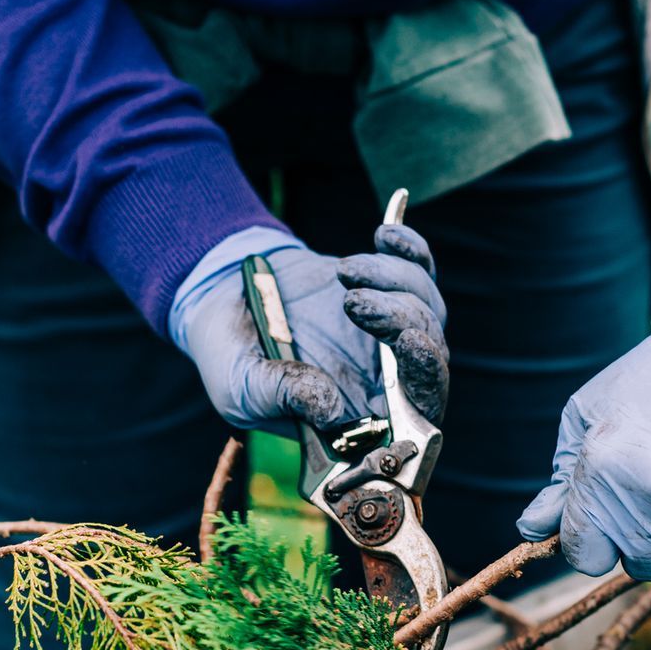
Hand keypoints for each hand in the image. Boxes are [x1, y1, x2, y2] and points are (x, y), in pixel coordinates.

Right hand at [167, 224, 447, 437]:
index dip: (426, 382)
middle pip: (431, 357)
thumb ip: (282, 398)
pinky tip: (383, 234)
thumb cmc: (231, 357)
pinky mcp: (387, 289)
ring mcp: (391, 333)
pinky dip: (411, 249)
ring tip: (342, 271)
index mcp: (362, 415)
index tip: (410, 343)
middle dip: (407, 323)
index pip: (418, 414)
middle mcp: (387, 379)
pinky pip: (419, 268)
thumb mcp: (241, 386)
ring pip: (428, 309)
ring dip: (395, 284)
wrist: (219, 299)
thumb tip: (329, 407)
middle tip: (361, 302)